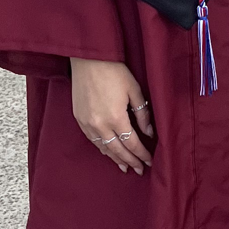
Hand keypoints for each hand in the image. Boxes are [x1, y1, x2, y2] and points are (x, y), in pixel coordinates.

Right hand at [70, 58, 154, 174]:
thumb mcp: (134, 90)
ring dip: (115, 158)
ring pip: (103, 147)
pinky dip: (102, 147)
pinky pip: (92, 139)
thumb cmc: (114, 71)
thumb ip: (142, 114)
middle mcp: (100, 124)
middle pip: (117, 150)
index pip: (131, 143)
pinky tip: (108, 152)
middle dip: (130, 161)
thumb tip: (149, 133)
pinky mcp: (79, 118)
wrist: (88, 59)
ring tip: (125, 166)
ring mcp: (87, 123)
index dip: (141, 154)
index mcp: (116, 117)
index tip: (149, 161)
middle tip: (139, 169)